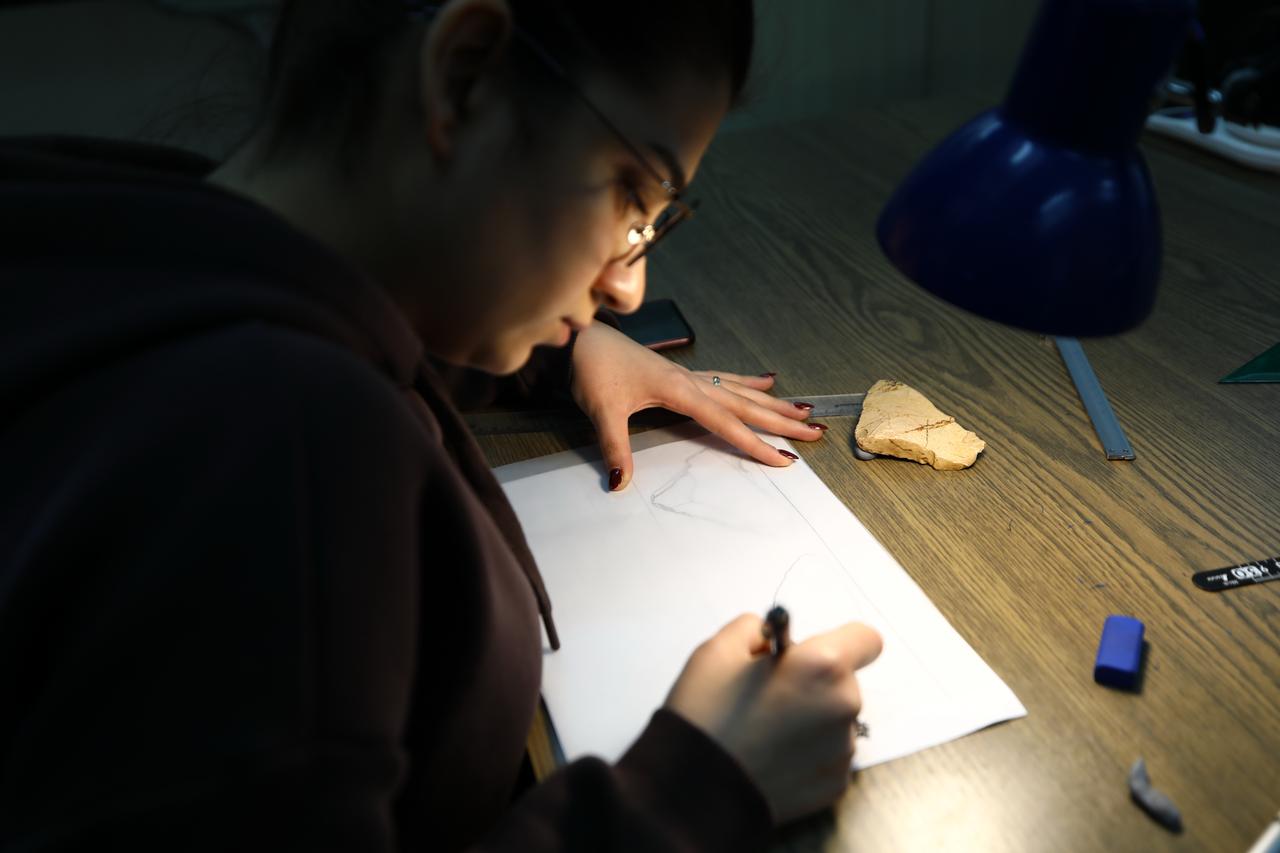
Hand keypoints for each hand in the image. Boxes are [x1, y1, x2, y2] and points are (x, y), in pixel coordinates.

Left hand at [571, 322, 824, 489]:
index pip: (726, 422)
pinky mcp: (681, 373)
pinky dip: (748, 380)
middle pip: (745, 404)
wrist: (580, 337)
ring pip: (740, 390)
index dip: (756, 443)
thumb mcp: (599, 409)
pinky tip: (767, 378)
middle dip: (781, 421)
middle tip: (815, 432)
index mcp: (679, 390)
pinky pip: (724, 377)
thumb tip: (620, 482)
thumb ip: (613, 446)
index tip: (785, 459)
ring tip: (804, 410)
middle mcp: (691, 381)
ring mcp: (689, 375)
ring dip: (773, 402)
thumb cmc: (591, 368)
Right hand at [665, 615, 882, 822]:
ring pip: (836, 719)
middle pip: (844, 681)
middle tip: (769, 694)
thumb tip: (772, 641)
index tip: (808, 653)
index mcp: (822, 666)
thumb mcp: (718, 651)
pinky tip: (772, 756)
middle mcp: (844, 706)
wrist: (696, 792)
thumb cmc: (706, 715)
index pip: (866, 639)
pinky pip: (829, 754)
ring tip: (766, 730)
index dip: (839, 641)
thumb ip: (755, 629)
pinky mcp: (835, 784)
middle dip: (814, 681)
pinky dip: (808, 751)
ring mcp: (842, 750)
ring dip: (811, 718)